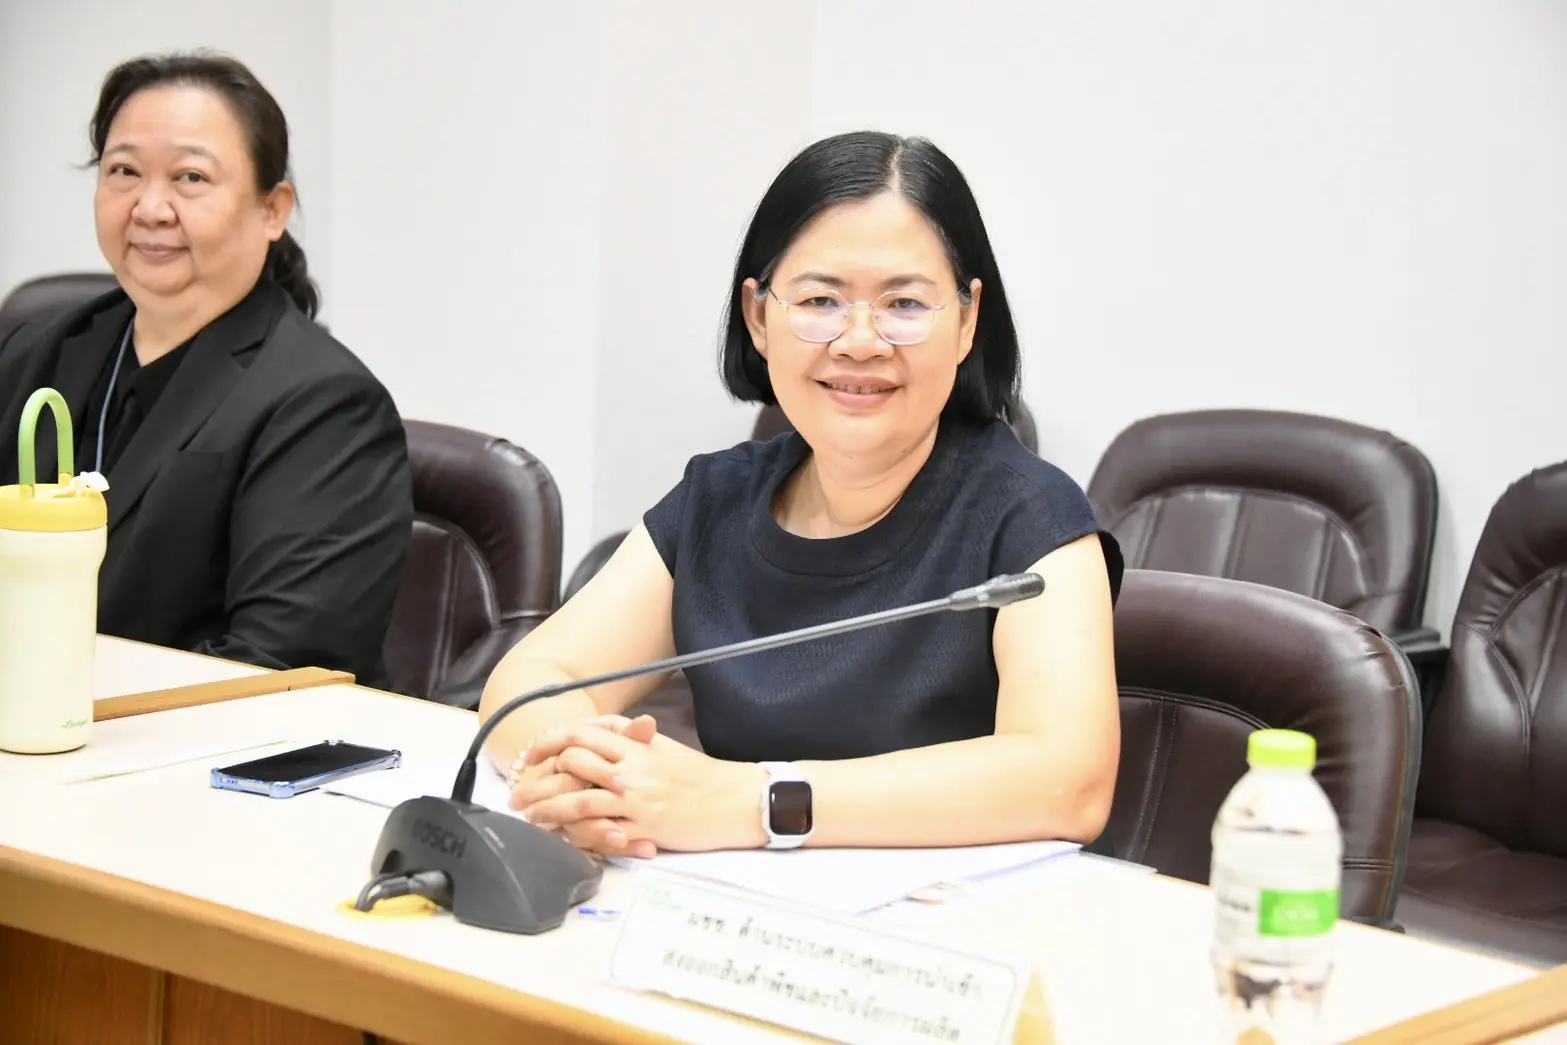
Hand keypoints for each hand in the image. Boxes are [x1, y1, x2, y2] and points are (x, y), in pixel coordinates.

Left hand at [515, 722, 766, 853]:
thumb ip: (632, 739)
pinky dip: (574, 830)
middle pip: (572, 761)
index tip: (532, 753)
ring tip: (528, 815)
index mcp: (636, 743)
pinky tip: (560, 835)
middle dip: (539, 776)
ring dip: (546, 806)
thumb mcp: (663, 748)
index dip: (550, 741)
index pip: (582, 732)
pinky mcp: (642, 825)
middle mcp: (630, 765)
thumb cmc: (699, 776)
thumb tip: (604, 734)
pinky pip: (599, 828)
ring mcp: (634, 796)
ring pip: (577, 796)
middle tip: (520, 789)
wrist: (733, 799)